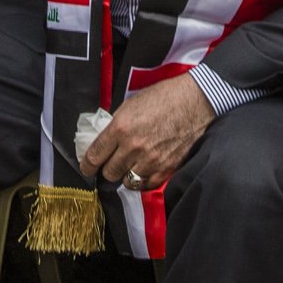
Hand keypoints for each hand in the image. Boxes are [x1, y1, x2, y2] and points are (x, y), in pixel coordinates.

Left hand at [81, 74, 214, 189]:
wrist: (195, 100)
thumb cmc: (164, 97)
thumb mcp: (131, 104)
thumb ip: (116, 125)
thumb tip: (104, 141)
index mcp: (121, 127)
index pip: (94, 156)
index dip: (87, 165)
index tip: (87, 167)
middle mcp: (133, 147)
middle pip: (109, 173)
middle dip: (108, 168)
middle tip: (112, 163)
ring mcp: (151, 160)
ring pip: (127, 181)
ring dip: (126, 175)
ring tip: (130, 166)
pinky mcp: (167, 168)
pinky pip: (147, 185)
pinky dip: (143, 181)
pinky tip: (144, 171)